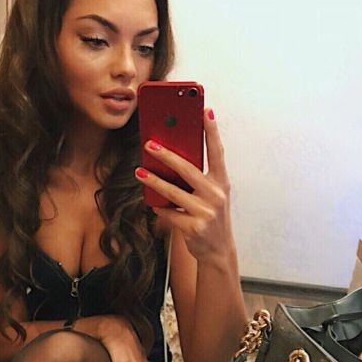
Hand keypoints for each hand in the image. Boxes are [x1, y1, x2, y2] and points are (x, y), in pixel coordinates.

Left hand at [135, 108, 232, 263]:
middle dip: (167, 155)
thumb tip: (171, 159)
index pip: (217, 151)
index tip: (205, 110)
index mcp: (221, 182)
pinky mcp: (194, 227)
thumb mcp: (211, 196)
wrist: (218, 251)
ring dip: (153, 180)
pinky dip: (160, 208)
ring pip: (173, 192)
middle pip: (188, 169)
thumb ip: (198, 179)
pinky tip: (154, 204)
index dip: (212, 131)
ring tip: (140, 171)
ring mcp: (205, 212)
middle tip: (150, 144)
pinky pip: (169, 212)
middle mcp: (216, 195)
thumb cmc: (211, 218)